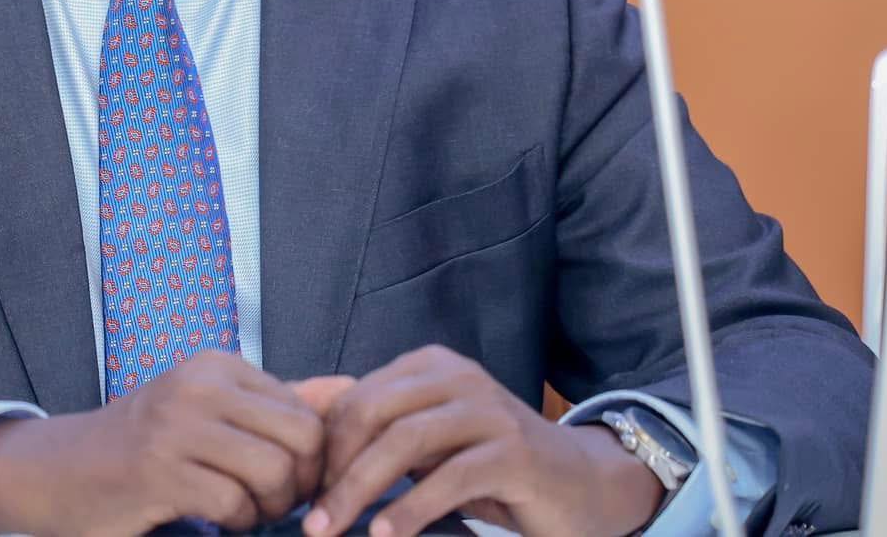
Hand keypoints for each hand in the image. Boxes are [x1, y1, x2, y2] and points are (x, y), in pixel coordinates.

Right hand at [0, 350, 326, 535]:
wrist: (62, 470)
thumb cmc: (147, 444)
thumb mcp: (213, 409)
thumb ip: (280, 400)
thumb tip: (350, 389)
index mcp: (218, 366)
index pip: (308, 411)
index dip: (313, 459)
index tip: (289, 480)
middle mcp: (198, 385)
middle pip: (302, 439)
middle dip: (301, 484)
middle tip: (276, 502)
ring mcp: (175, 425)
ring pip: (273, 471)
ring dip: (269, 508)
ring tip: (247, 511)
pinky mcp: (157, 470)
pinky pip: (232, 503)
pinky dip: (236, 523)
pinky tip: (218, 519)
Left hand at [305, 345, 662, 536]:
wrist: (582, 484)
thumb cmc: (494, 469)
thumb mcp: (434, 446)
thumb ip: (385, 439)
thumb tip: (311, 459)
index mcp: (430, 366)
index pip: (355, 398)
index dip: (324, 447)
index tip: (304, 491)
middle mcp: (457, 376)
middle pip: (372, 414)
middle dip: (333, 470)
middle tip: (311, 520)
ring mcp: (487, 410)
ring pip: (403, 442)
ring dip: (358, 491)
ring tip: (330, 530)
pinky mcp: (513, 451)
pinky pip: (448, 477)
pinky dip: (409, 508)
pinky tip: (384, 534)